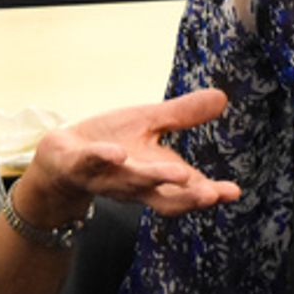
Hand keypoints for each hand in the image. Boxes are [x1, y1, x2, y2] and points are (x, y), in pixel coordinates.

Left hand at [14, 89, 241, 224]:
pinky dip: (103, 158)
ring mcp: (105, 175)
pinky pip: (90, 163)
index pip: (186, 189)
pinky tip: (117, 152)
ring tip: (179, 172)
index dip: (209, 192)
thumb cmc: (110, 142)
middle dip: (187, 196)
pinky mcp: (78, 164)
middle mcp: (133, 183)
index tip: (233, 192)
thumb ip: (183, 115)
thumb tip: (222, 97)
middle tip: (210, 195)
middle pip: (163, 196)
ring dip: (153, 178)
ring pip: (131, 182)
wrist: (60, 156)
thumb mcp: (149, 123)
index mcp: (154, 175)